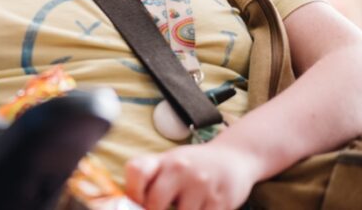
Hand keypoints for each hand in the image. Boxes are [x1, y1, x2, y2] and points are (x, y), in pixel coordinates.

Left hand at [125, 143, 260, 209]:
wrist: (234, 157)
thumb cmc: (194, 166)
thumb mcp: (170, 163)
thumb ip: (149, 179)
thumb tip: (127, 204)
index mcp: (164, 160)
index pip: (137, 171)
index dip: (132, 192)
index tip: (139, 203)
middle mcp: (181, 169)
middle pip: (154, 202)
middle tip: (166, 207)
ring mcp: (201, 184)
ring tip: (186, 205)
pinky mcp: (220, 200)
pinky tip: (201, 207)